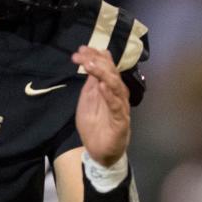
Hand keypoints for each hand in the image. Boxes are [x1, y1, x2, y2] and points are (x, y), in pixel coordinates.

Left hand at [72, 46, 129, 166]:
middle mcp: (118, 94)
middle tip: (82, 55)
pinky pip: (116, 106)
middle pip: (111, 72)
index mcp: (110, 88)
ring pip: (116, 86)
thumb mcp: (88, 100)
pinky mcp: (121, 121)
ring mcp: (120, 107)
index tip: (80, 49)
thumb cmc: (95, 126)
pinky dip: (110, 95)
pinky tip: (102, 86)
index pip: (106, 67)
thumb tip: (91, 61)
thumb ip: (91, 82)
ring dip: (103, 74)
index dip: (94, 56)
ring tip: (90, 66)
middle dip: (96, 61)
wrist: (100, 152)